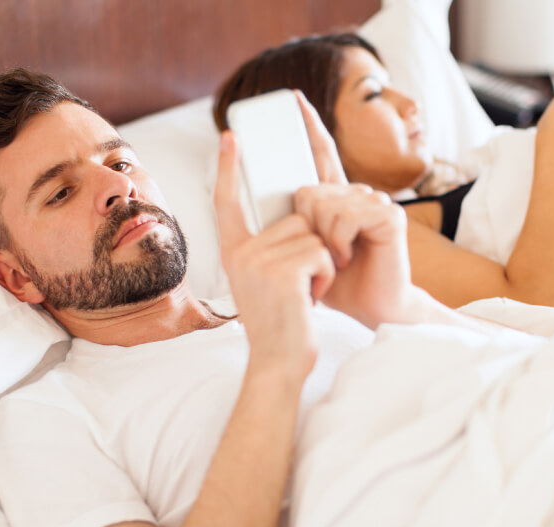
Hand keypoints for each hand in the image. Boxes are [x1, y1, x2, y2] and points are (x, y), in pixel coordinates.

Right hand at [213, 130, 333, 381]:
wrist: (279, 364)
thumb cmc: (282, 325)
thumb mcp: (266, 281)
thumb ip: (269, 249)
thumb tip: (292, 215)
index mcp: (233, 252)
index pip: (226, 201)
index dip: (227, 167)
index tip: (230, 136)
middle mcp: (239, 253)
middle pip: (294, 219)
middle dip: (312, 249)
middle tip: (301, 285)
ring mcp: (257, 261)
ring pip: (312, 234)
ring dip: (322, 265)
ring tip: (305, 294)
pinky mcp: (280, 272)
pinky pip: (321, 252)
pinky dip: (326, 276)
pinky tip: (310, 300)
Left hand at [290, 92, 421, 328]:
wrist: (373, 308)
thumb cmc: (341, 284)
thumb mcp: (304, 249)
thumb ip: (290, 223)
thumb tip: (255, 197)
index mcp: (337, 198)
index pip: (321, 154)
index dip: (309, 125)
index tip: (295, 98)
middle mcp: (356, 194)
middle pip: (308, 190)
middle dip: (306, 226)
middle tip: (323, 251)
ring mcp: (375, 201)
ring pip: (323, 204)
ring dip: (322, 239)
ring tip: (339, 258)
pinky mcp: (389, 214)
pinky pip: (344, 217)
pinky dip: (338, 242)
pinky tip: (350, 256)